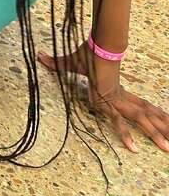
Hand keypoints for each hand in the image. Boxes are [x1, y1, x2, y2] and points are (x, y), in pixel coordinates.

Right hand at [39, 44, 168, 152]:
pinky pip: (119, 121)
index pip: (141, 106)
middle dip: (163, 129)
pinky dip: (125, 134)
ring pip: (141, 120)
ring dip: (157, 134)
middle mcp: (122, 98)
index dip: (155, 114)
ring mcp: (118, 100)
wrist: (96, 47)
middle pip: (147, 115)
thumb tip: (40, 56)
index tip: (167, 123)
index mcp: (118, 91)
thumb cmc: (86, 54)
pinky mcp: (110, 101)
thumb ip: (57, 64)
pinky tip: (133, 148)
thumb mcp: (71, 64)